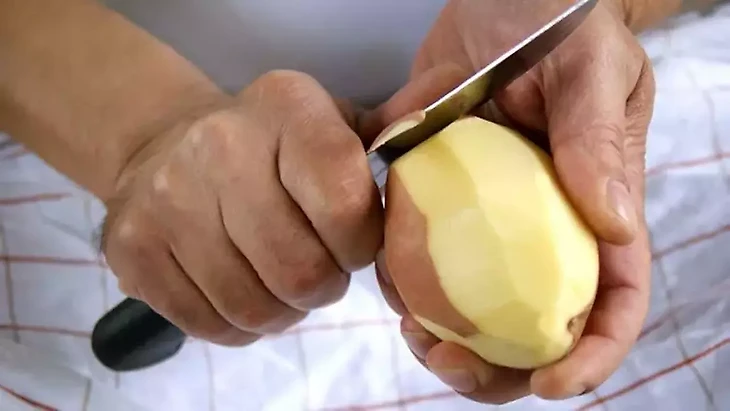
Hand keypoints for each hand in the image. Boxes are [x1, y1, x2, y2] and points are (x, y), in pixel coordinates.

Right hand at [101, 70, 382, 344]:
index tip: (354, 241)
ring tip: (282, 281)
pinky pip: (211, 326)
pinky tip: (244, 290)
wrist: (164, 142)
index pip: (346, 204)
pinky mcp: (133, 251)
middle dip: (325, 285)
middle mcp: (219, 147)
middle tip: (320, 270)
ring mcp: (167, 202)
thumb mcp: (328, 123)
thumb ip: (378, 153)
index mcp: (286, 108)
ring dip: (285, 310)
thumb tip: (422, 177)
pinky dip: (242, 325)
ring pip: (256, 308)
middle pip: (301, 272)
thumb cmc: (269, 143)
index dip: (361, 243)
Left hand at [366, 0, 653, 403]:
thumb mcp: (589, 70)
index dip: (592, 353)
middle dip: (499, 368)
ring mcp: (486, 217)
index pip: (613, 299)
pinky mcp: (439, 195)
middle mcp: (541, 226)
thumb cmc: (563, 23)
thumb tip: (613, 225)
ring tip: (411, 331)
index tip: (551, 382)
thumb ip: (595, 139)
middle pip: (533, 323)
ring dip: (440, 334)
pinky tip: (383, 272)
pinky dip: (401, 274)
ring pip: (470, 302)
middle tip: (452, 364)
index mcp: (595, 208)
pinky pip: (419, 251)